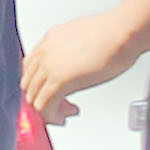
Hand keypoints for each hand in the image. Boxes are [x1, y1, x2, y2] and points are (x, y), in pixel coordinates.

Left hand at [21, 9, 142, 124]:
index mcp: (48, 40)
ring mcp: (49, 66)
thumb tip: (72, 65)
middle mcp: (44, 52)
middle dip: (42, 97)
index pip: (30, 68)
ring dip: (48, 109)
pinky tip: (66, 115)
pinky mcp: (59, 81)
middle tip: (58, 105)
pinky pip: (45, 105)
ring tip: (65, 111)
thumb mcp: (80, 39)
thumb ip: (69, 52)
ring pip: (34, 97)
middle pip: (29, 84)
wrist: (121, 33)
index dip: (38, 84)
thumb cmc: (111, 34)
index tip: (48, 91)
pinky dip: (53, 115)